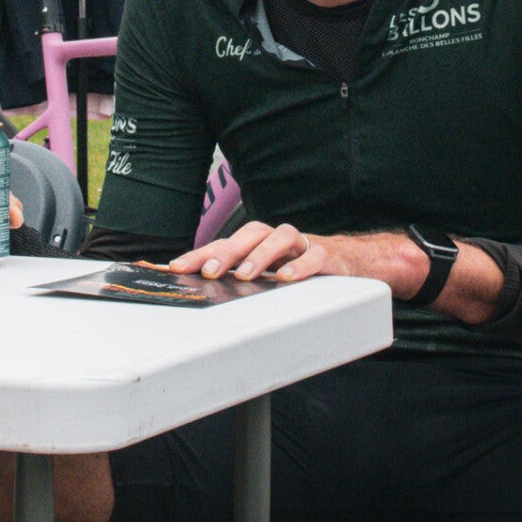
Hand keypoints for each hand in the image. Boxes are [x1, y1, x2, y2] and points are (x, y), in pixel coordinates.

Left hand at [168, 221, 328, 282]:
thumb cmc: (296, 265)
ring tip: (245, 275)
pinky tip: (287, 278)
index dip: (200, 254)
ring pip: (279, 238)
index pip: (224, 243)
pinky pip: (313, 255)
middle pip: (248, 234)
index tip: (177, 267)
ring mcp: (300, 244)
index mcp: (257, 242)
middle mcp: (275, 238)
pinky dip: (300, 265)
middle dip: (226, 252)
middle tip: (209, 271)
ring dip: (260, 255)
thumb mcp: (264, 271)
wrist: (345, 260)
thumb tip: (198, 286)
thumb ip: (235, 276)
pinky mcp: (325, 254)